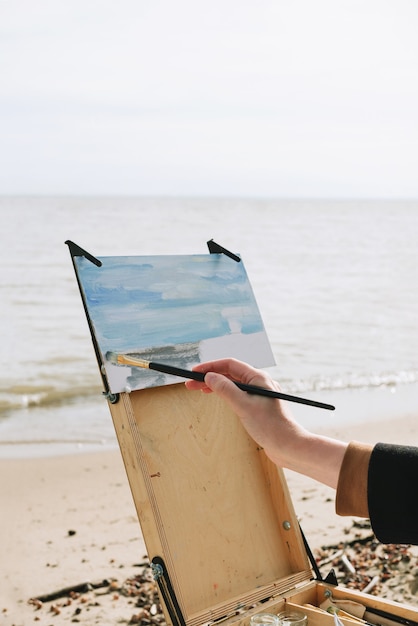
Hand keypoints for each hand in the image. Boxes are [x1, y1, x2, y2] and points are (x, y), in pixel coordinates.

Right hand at [185, 358, 346, 488]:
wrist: (289, 447)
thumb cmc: (270, 426)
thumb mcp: (243, 406)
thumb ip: (225, 389)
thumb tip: (210, 377)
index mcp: (258, 378)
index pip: (230, 364)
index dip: (210, 366)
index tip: (194, 372)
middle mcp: (260, 383)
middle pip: (230, 374)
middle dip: (210, 377)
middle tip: (190, 384)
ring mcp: (260, 395)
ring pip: (233, 384)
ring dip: (216, 385)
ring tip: (199, 390)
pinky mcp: (259, 407)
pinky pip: (238, 394)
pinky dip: (225, 394)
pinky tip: (218, 398)